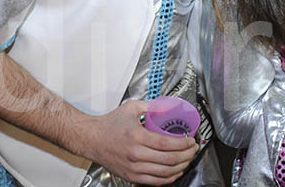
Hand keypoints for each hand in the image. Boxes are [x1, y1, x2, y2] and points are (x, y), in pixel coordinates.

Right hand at [82, 100, 197, 184]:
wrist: (91, 139)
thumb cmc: (109, 124)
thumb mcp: (131, 108)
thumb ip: (151, 106)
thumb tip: (169, 106)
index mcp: (136, 136)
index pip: (167, 144)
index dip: (183, 144)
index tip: (190, 140)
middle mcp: (135, 154)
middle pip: (169, 159)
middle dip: (187, 155)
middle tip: (193, 149)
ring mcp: (133, 168)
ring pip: (164, 172)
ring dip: (181, 166)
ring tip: (187, 159)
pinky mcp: (131, 176)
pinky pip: (155, 181)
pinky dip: (169, 178)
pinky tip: (175, 172)